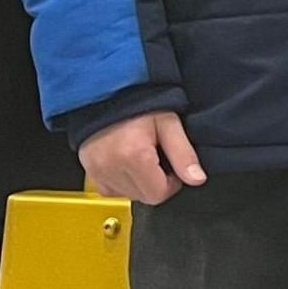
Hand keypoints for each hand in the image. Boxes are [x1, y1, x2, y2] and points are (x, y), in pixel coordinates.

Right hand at [80, 110, 204, 205]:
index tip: (171, 165)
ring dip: (139, 183)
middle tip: (157, 157)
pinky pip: (110, 190)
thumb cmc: (137, 103)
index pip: (158, 194)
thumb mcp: (168, 123)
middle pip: (144, 197)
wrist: (107, 92)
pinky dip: (121, 182)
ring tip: (140, 156)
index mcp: (133, 156)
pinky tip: (126, 163)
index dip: (172, 183)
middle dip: (156, 183)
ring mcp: (98, 170)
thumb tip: (197, 179)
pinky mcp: (90, 170)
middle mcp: (112, 166)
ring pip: (128, 195)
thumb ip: (183, 153)